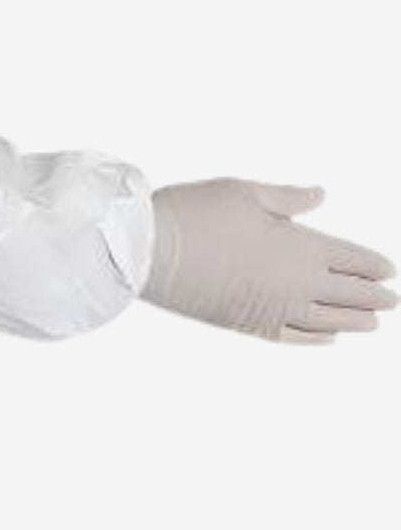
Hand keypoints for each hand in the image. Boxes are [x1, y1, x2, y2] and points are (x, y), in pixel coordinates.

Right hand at [143, 179, 396, 343]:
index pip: (354, 260)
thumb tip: (321, 195)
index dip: (376, 265)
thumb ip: (288, 197)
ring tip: (372, 322)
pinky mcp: (250, 325)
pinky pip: (298, 337)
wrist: (152, 250)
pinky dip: (320, 338)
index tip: (389, 269)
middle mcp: (296, 283)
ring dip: (356, 321)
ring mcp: (274, 308)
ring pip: (331, 322)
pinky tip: (330, 337)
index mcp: (300, 245)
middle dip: (375, 296)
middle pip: (350, 295)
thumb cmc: (196, 212)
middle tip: (391, 297)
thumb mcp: (243, 191)